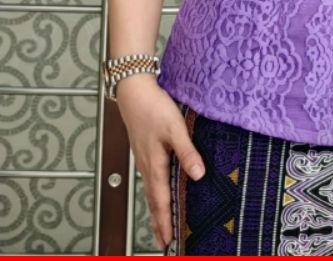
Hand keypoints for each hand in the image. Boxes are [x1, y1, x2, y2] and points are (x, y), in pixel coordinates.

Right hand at [114, 75, 205, 249]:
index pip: (161, 201)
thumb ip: (187, 152)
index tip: (169, 242)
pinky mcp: (144, 150)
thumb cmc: (153, 107)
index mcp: (154, 164)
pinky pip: (149, 179)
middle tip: (164, 243)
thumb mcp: (175, 128)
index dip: (165, 222)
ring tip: (161, 225)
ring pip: (150, 191)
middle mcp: (146, 165)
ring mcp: (143, 158)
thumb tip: (198, 175)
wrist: (133, 90)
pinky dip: (153, 193)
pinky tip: (159, 191)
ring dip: (155, 209)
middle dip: (158, 223)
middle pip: (153, 201)